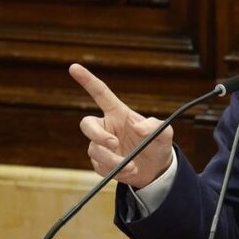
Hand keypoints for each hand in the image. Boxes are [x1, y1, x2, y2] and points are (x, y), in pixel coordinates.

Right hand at [69, 63, 173, 188]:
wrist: (155, 170)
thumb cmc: (157, 145)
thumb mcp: (165, 134)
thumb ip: (155, 127)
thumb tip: (139, 128)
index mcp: (118, 113)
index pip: (100, 93)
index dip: (87, 80)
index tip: (73, 67)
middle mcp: (106, 127)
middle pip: (87, 124)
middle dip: (97, 135)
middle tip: (114, 144)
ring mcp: (101, 145)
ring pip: (94, 150)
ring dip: (112, 159)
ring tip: (132, 166)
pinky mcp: (100, 163)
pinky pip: (100, 166)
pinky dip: (115, 170)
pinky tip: (129, 171)